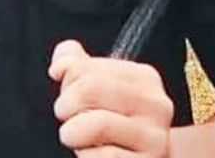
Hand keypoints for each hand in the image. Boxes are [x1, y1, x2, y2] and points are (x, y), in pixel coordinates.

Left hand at [49, 40, 173, 157]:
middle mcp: (156, 104)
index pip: (85, 67)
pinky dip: (86, 157)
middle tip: (69, 119)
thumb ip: (76, 67)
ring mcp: (155, 137)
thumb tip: (59, 65)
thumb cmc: (115, 129)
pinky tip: (94, 156)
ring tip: (76, 138)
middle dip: (66, 106)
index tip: (70, 97)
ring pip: (96, 124)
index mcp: (144, 78)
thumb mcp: (97, 92)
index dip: (66, 84)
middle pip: (89, 88)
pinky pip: (102, 157)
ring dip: (72, 134)